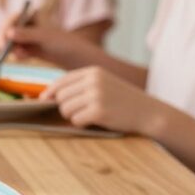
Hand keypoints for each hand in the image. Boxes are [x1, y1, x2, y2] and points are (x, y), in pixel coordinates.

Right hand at [2, 23, 94, 67]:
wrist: (78, 59)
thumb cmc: (65, 44)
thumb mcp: (46, 38)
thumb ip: (27, 35)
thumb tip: (9, 33)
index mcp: (34, 15)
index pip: (14, 18)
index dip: (5, 28)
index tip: (3, 40)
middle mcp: (29, 25)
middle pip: (10, 30)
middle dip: (6, 40)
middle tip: (3, 51)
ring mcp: (29, 37)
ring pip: (12, 42)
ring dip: (12, 49)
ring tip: (20, 56)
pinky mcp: (30, 49)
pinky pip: (18, 51)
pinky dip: (18, 54)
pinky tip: (23, 57)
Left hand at [42, 66, 160, 133]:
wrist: (149, 112)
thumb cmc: (122, 100)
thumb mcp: (103, 83)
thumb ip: (80, 85)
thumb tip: (48, 95)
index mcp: (93, 71)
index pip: (62, 81)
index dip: (50, 91)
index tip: (44, 99)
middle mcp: (93, 81)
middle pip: (61, 96)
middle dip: (65, 107)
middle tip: (79, 112)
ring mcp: (96, 95)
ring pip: (66, 109)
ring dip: (72, 116)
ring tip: (88, 116)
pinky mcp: (99, 111)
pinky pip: (76, 120)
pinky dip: (81, 124)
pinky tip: (94, 121)